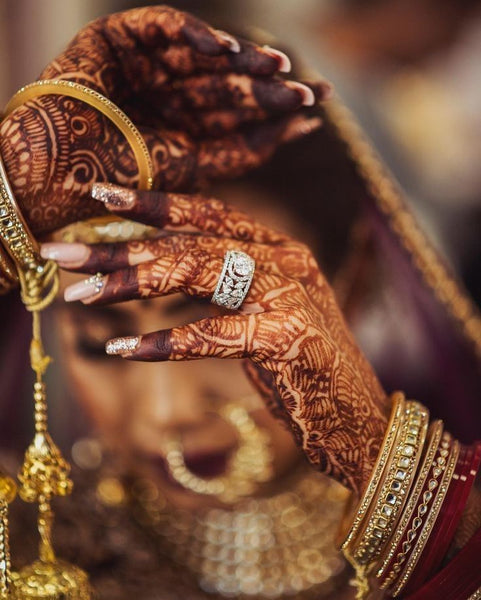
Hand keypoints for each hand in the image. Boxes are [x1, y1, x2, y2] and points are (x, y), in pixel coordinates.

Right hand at [0, 6, 329, 236]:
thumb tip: (294, 133)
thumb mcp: (194, 168)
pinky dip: (190, 35)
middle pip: (229, 84)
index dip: (275, 110)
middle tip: (307, 89)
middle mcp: (171, 92)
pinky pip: (162, 27)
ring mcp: (148, 63)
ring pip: (204, 56)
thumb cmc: (120, 178)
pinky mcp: (121, 37)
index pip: (239, 114)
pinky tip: (222, 49)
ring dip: (241, 60)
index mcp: (185, 124)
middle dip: (268, 88)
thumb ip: (242, 152)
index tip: (315, 110)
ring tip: (277, 68)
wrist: (57, 172)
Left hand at [45, 183, 389, 493]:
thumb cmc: (303, 369)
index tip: (102, 196)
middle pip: (195, 240)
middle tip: (65, 251)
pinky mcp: (289, 338)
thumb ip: (222, 287)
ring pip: (202, 271)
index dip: (156, 202)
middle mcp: (287, 260)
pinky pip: (214, 334)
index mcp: (280, 249)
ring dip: (136, 282)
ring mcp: (291, 295)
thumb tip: (154, 274)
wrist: (358, 418)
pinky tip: (124, 349)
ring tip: (83, 292)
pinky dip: (166, 343)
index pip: (211, 212)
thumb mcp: (262, 315)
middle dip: (125, 245)